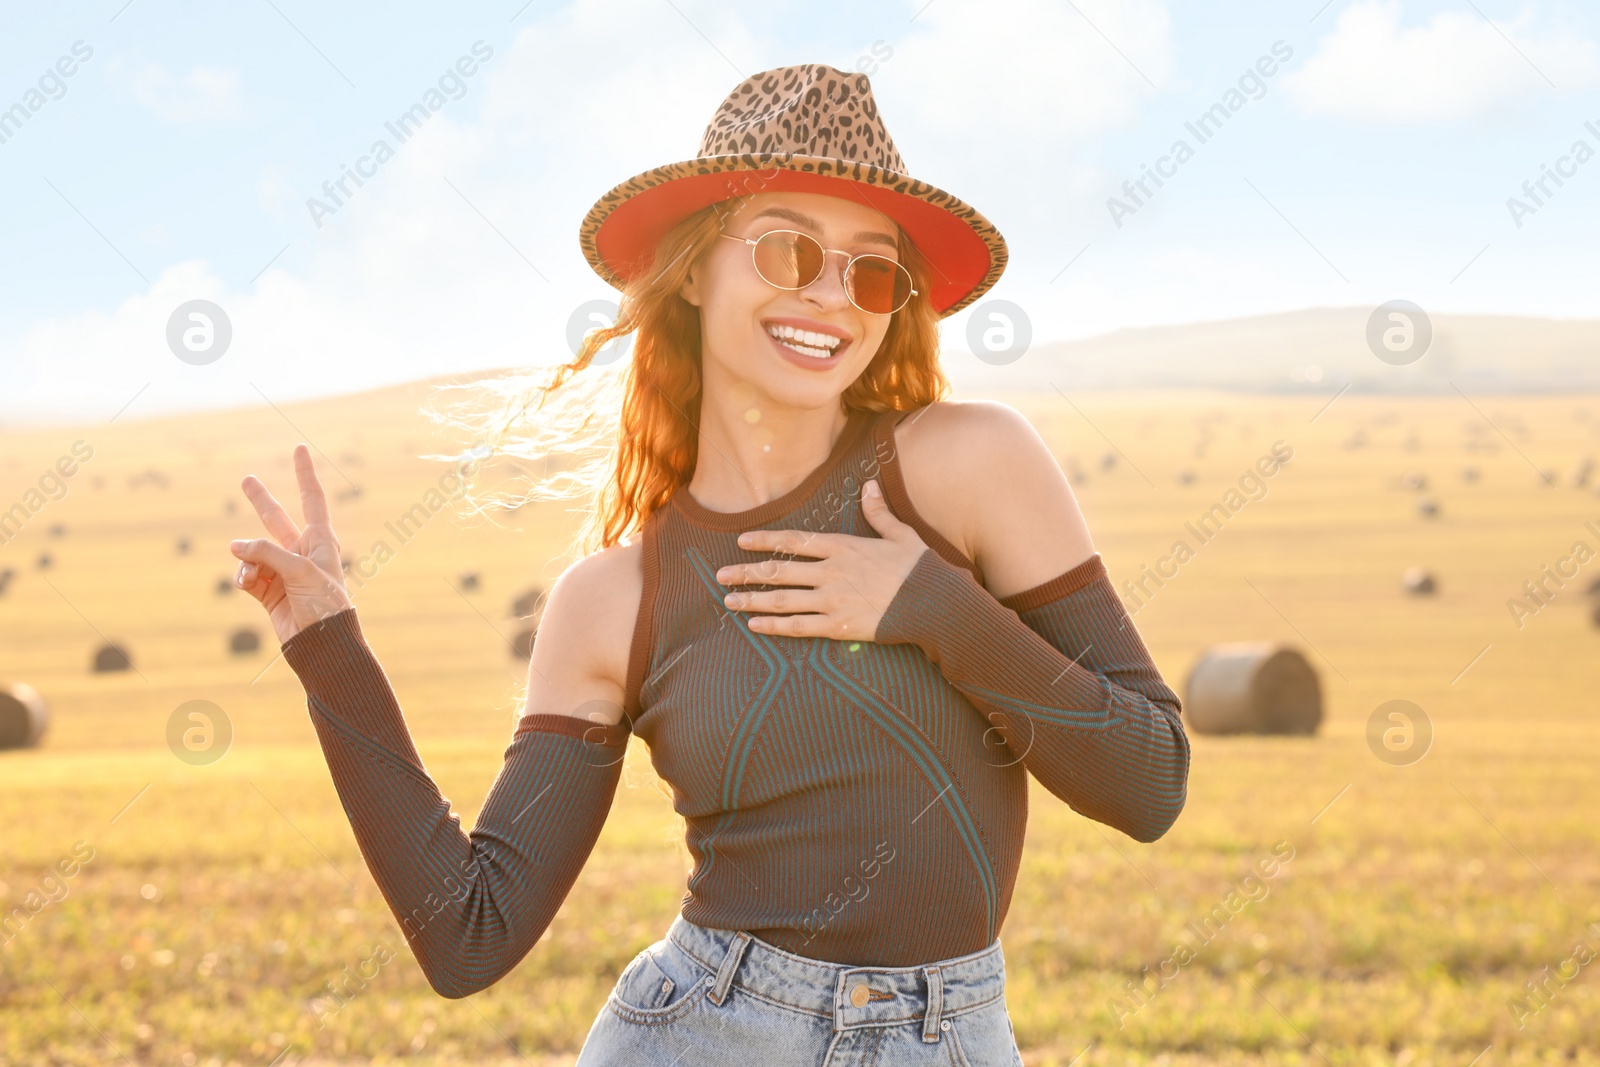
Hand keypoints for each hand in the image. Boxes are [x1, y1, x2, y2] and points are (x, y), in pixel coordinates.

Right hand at [229, 444, 353, 644]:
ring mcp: (283, 571)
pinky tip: (248, 582)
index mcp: (321, 541)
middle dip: (261, 500)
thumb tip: (234, 546)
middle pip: (276, 519)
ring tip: (251, 570)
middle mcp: (301, 552)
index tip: (299, 449)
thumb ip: (267, 552)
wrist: (322, 644)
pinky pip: (246, 574)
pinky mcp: (267, 591)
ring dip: (248, 557)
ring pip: (254, 551)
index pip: (312, 499)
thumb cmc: (324, 604)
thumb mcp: (300, 571)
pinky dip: (244, 576)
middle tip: (246, 479)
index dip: (305, 473)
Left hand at [714, 479, 928, 641]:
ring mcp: (833, 600)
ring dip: (752, 600)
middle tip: (720, 575)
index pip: (794, 540)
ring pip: (782, 599)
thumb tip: (870, 485)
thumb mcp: (901, 534)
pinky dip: (774, 626)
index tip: (741, 541)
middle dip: (746, 573)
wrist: (936, 604)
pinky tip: (755, 626)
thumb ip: (879, 512)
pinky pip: (799, 626)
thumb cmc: (921, 569)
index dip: (764, 540)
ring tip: (729, 602)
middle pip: (779, 570)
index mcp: (843, 546)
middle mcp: (831, 571)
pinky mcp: (839, 626)